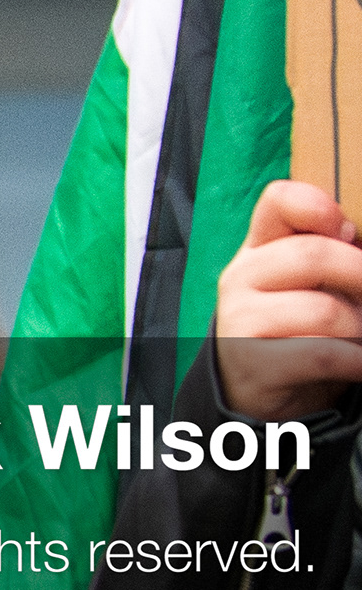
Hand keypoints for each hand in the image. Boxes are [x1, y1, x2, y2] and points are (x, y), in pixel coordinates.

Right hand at [211, 180, 361, 422]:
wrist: (257, 388)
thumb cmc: (298, 326)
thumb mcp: (311, 282)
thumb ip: (332, 253)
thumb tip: (359, 237)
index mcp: (260, 247)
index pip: (279, 201)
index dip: (319, 207)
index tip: (349, 232)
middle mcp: (242, 276)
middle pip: (314, 255)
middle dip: (361, 276)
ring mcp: (240, 319)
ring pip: (324, 311)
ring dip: (360, 327)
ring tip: (359, 335)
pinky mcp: (251, 361)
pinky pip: (321, 354)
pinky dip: (355, 360)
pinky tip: (359, 364)